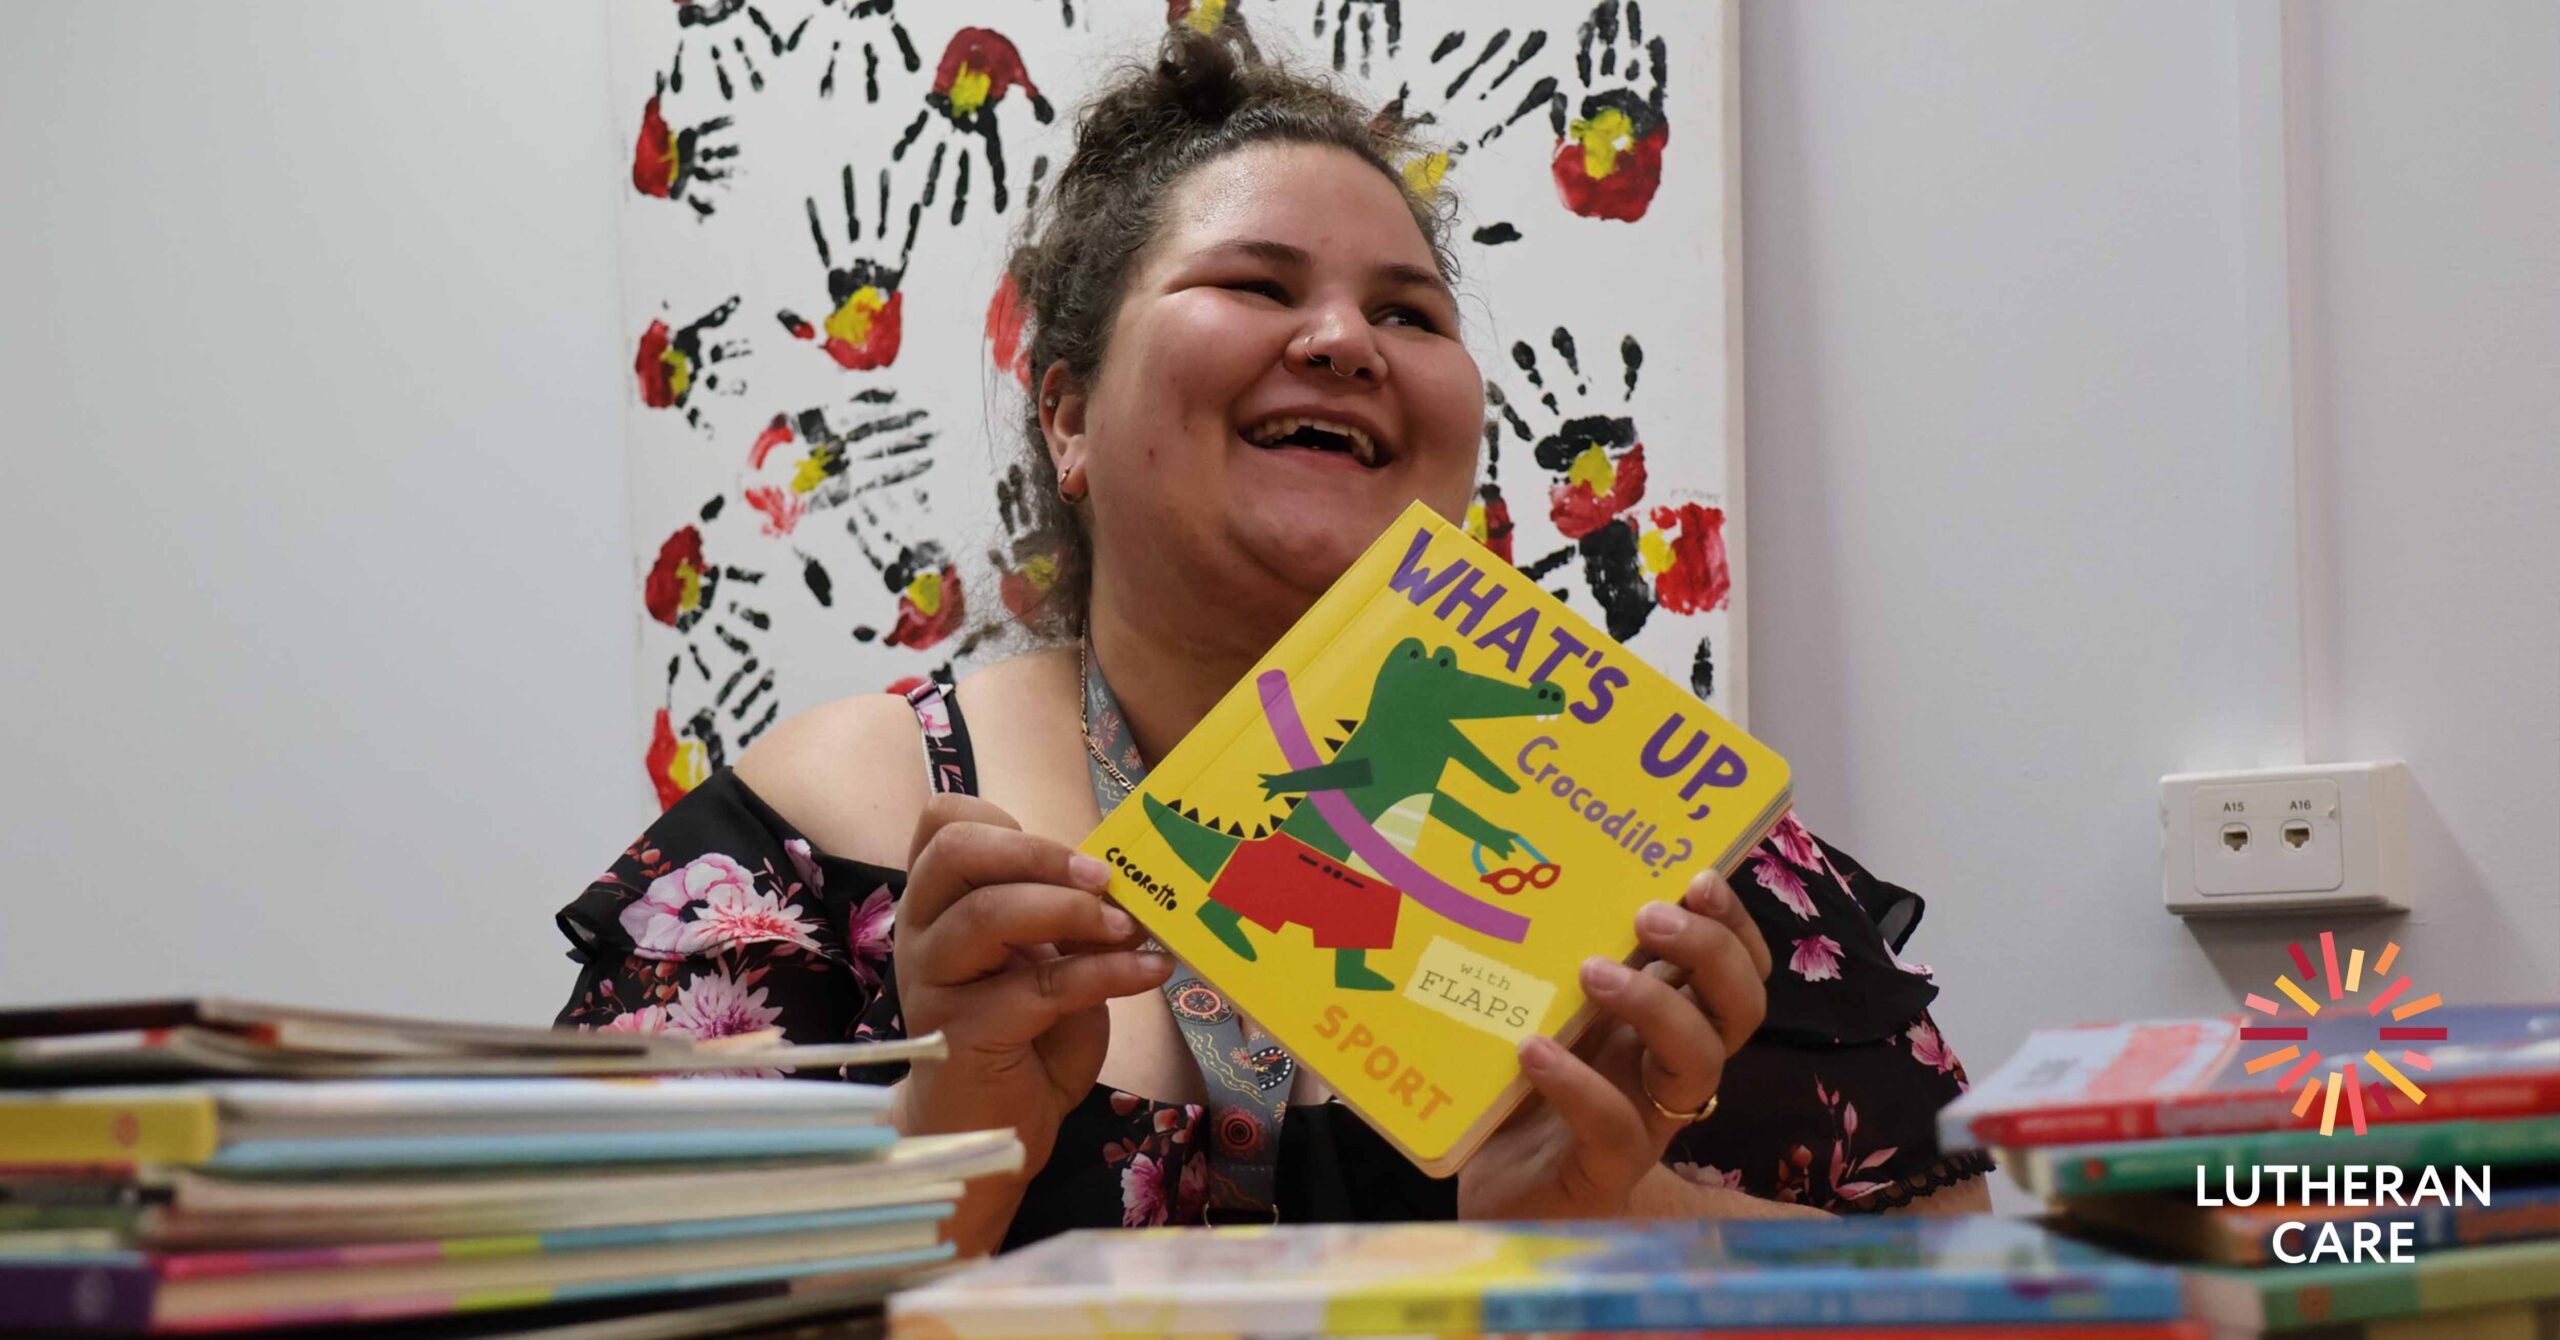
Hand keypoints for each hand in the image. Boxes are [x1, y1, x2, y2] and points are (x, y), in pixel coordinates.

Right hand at [888, 794, 1171, 1183]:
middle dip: (1040, 853)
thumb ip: (1065, 920)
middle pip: (957, 852)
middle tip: (1104, 879)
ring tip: (1128, 929)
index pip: (943, 822)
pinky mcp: (964, 1033)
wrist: (991, 1128)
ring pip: (987, 913)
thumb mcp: (1047, 961)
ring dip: (1071, 911)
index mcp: (938, 902)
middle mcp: (922, 931)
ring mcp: (935, 982)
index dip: (1006, 822)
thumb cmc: (1020, 1037)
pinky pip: (1038, 985)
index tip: (1067, 856)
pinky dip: (1106, 972)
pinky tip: (1149, 971)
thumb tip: (1124, 884)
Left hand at [1458, 870, 1770, 1219]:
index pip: (1736, 967)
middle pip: (1740, 1009)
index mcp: (1664, 1020)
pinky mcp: (1604, 1172)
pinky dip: (1578, 1083)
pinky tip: (1535, 1050)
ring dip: (1655, 1006)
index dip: (1733, 923)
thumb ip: (1562, 952)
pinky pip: (1615, 1127)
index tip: (1698, 877)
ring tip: (1592, 972)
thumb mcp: (1545, 1006)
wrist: (1484, 1188)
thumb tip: (1550, 865)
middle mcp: (1669, 1068)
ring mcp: (1647, 1122)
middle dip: (1710, 952)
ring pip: (1697, 1064)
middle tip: (1649, 916)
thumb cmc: (1518, 1086)